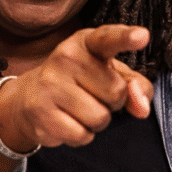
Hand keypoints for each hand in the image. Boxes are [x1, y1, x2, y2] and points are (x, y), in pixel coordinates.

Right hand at [0, 25, 153, 150]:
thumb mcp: (112, 74)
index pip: (109, 38)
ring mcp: (49, 83)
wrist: (28, 97)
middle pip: (116, 92)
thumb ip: (136, 85)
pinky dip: (82, 135)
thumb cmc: (82, 82)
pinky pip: (82, 135)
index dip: (126, 38)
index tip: (142, 36)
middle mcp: (66, 57)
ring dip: (98, 121)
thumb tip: (142, 108)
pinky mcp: (40, 111)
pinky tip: (67, 121)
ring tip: (80, 108)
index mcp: (87, 42)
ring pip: (100, 118)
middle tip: (93, 94)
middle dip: (113, 102)